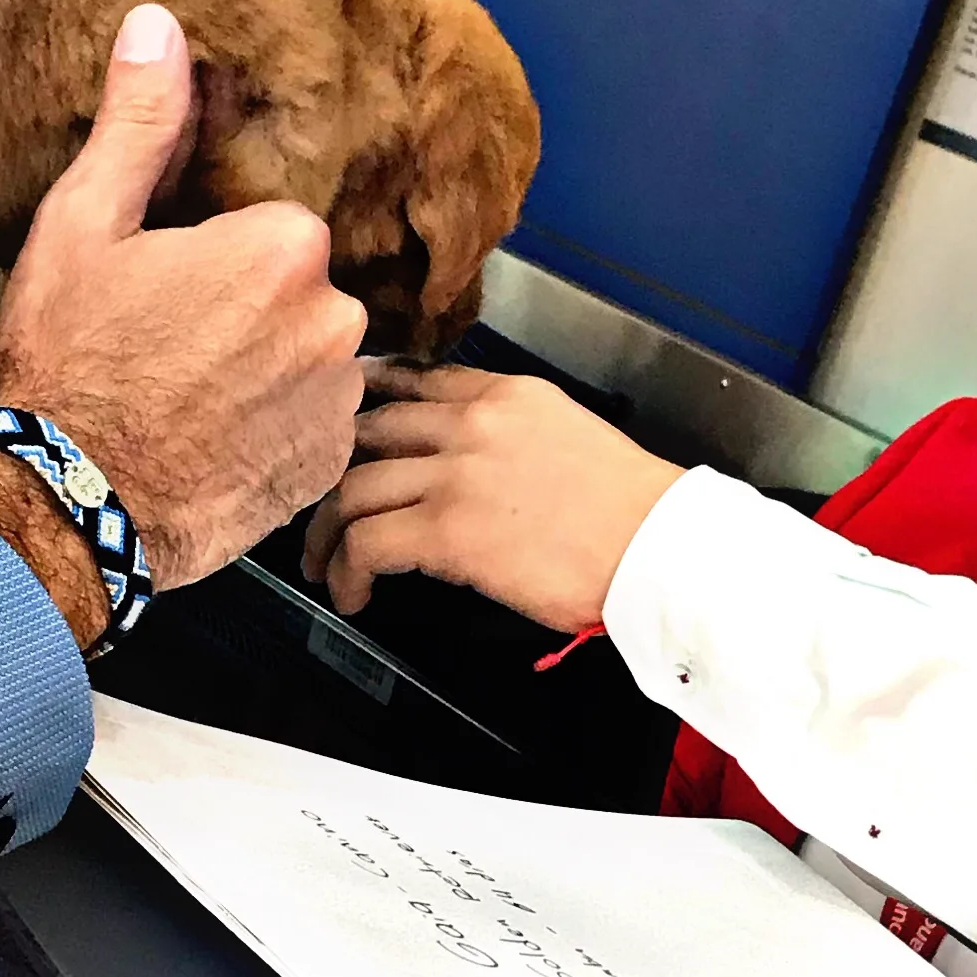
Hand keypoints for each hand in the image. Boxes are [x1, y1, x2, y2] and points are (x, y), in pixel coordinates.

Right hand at [0, 3, 366, 590]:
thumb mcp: (81, 228)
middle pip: (296, 290)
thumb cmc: (66, 363)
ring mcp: (337, 401)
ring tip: (186, 398)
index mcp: (283, 247)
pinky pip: (312, 426)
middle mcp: (334, 319)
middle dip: (245, 308)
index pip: (271, 226)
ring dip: (265, 369)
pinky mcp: (329, 467)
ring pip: (308, 357)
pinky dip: (274, 429)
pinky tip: (211, 439)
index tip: (164, 286)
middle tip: (166, 344)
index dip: (213, 253)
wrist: (65, 503)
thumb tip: (160, 25)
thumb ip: (137, 125)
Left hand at [305, 367, 678, 629]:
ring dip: (326, 532)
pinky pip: (366, 545)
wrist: (654, 546)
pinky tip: (352, 594)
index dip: (368, 403)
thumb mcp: (570, 436)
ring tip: (321, 562)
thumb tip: (478, 474)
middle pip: (367, 430)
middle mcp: (470, 422)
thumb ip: (512, 438)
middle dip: (332, 467)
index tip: (343, 422)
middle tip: (323, 503)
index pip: (416, 382)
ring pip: (352, 489)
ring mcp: (453, 474)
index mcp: (505, 396)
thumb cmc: (632, 512)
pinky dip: (346, 572)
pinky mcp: (446, 530)